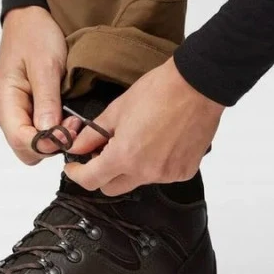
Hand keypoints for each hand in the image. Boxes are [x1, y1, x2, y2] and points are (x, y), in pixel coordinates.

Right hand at [0, 4, 72, 164]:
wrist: (29, 16)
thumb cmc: (36, 35)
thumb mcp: (46, 65)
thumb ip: (47, 101)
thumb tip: (49, 135)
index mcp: (4, 100)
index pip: (21, 140)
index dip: (47, 143)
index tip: (71, 129)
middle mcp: (3, 110)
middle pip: (24, 148)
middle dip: (50, 142)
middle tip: (73, 122)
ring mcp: (11, 109)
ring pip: (29, 141)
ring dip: (51, 135)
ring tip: (70, 116)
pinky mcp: (21, 106)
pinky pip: (32, 128)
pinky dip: (48, 127)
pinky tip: (63, 113)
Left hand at [60, 58, 224, 196]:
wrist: (198, 86)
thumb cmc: (159, 90)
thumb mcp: (117, 109)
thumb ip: (94, 133)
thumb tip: (77, 146)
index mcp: (124, 156)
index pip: (90, 180)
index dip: (77, 174)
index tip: (75, 166)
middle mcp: (145, 171)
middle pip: (112, 187)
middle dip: (103, 173)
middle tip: (103, 152)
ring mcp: (167, 174)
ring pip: (138, 180)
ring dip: (132, 167)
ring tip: (140, 139)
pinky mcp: (184, 172)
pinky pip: (161, 175)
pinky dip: (156, 164)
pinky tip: (161, 142)